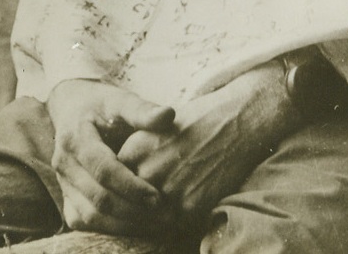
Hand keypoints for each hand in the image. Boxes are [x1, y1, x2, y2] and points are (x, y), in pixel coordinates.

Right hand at [47, 78, 174, 235]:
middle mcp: (64, 164)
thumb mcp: (120, 100)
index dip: (130, 186)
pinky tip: (135, 223)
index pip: (103, 170)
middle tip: (163, 214)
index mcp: (76, 138)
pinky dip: (109, 227)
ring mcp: (63, 183)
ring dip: (123, 224)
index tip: (157, 196)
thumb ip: (142, 110)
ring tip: (154, 222)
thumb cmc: (101, 105)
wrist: (73, 108)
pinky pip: (84, 221)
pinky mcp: (66, 197)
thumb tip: (168, 114)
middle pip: (98, 197)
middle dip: (132, 210)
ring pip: (90, 215)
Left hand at [117, 61, 296, 230]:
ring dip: (145, 219)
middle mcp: (147, 170)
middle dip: (129, 206)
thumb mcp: (157, 128)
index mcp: (136, 147)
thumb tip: (119, 176)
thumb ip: (137, 152)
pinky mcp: (188, 207)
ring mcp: (168, 191)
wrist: (235, 121)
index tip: (119, 192)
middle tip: (131, 210)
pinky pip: (167, 226)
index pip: (113, 179)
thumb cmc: (197, 120)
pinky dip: (165, 225)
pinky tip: (169, 216)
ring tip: (150, 214)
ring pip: (144, 219)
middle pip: (125, 202)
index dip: (117, 187)